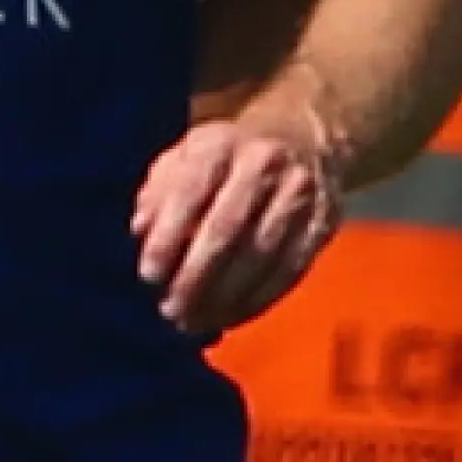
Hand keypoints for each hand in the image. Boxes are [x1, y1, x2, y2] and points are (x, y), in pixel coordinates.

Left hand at [134, 92, 347, 337]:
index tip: (148, 275)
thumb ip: (157, 193)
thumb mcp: (183, 158)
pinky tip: (228, 317)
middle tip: (169, 310)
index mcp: (220, 143)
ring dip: (224, 297)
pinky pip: (289, 272)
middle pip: (228, 229)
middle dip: (195, 277)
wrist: (303, 140)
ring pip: (261, 256)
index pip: (191, 192)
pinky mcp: (322, 225)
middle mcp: (264, 164)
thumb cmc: (224, 159)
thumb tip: (139, 232)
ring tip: (193, 322)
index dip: (168, 237)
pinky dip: (256, 301)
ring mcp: (299, 195)